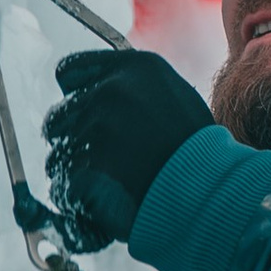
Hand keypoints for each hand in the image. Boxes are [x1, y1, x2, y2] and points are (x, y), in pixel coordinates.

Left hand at [43, 47, 209, 253]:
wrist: (210, 192)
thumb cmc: (201, 152)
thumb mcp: (175, 98)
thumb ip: (137, 89)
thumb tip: (107, 90)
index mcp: (133, 68)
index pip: (70, 72)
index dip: (73, 95)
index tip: (81, 110)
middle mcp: (110, 91)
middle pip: (61, 115)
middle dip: (73, 138)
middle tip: (100, 160)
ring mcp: (96, 129)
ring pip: (60, 153)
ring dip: (74, 170)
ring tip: (108, 185)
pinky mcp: (85, 167)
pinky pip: (66, 184)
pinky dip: (80, 197)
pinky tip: (106, 201)